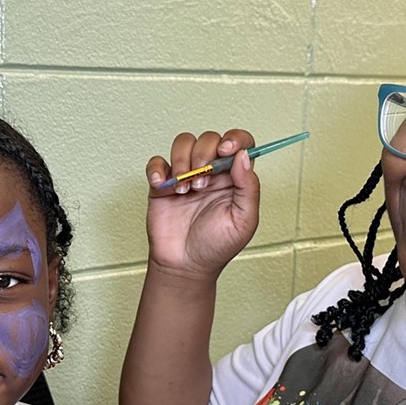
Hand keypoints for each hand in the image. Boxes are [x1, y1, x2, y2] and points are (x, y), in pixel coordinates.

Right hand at [145, 129, 259, 280]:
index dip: (235, 139)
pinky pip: (157, 162)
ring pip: (183, 143)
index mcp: (234, 178)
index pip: (240, 144)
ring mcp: (186, 175)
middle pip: (209, 139)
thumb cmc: (216, 246)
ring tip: (184, 189)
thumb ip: (248, 188)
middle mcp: (211, 172)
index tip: (226, 150)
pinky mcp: (163, 184)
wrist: (185, 265)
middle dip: (204, 155)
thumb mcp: (243, 221)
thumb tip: (243, 156)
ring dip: (182, 160)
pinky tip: (164, 186)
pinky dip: (157, 169)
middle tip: (202, 182)